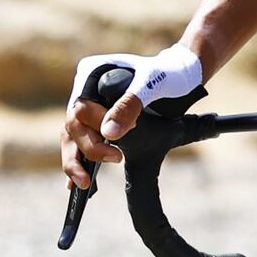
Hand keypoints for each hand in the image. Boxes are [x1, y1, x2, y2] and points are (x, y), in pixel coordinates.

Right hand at [61, 45, 204, 188]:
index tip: (121, 136)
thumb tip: (108, 134)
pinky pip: (85, 141)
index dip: (96, 126)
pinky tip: (76, 181)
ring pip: (74, 136)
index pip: (80, 108)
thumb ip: (130, 106)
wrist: (183, 74)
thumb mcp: (152, 84)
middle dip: (84, 150)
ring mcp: (93, 106)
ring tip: (83, 183)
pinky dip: (81, 160)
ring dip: (76, 160)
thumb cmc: (168, 73)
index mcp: (91, 74)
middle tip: (101, 169)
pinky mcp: (101, 121)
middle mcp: (87, 91)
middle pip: (73, 125)